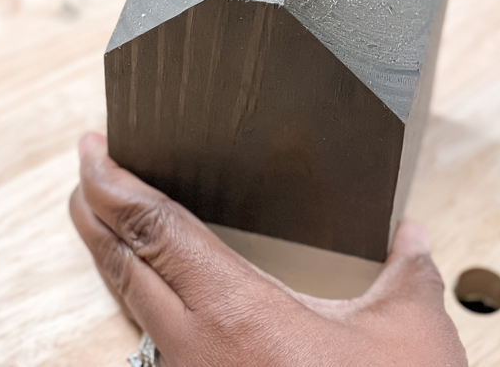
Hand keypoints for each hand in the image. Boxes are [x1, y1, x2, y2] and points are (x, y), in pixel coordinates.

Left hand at [70, 132, 467, 366]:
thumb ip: (408, 273)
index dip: (115, 186)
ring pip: (132, 303)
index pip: (155, 231)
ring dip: (116, 255)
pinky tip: (165, 291)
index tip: (92, 152)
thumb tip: (410, 235)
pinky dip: (145, 297)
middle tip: (88, 173)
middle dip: (96, 212)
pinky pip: (156, 340)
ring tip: (112, 220)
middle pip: (123, 263)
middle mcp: (196, 348)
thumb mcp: (410, 337)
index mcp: (236, 314)